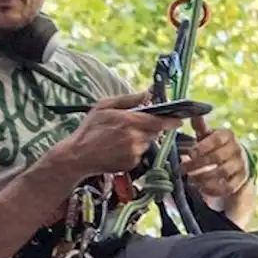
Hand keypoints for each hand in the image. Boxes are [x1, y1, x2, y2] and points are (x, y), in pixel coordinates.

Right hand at [56, 91, 181, 175]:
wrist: (78, 156)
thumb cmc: (89, 129)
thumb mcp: (104, 106)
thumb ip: (129, 99)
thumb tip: (147, 93)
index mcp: (129, 121)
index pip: (159, 121)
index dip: (171, 120)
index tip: (179, 119)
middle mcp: (135, 138)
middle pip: (155, 131)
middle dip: (150, 127)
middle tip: (134, 125)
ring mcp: (134, 153)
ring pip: (147, 142)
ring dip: (141, 138)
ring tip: (120, 138)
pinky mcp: (132, 164)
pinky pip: (139, 154)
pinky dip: (134, 150)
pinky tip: (118, 148)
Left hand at [180, 115, 249, 199]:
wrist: (236, 162)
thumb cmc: (216, 146)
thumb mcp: (208, 135)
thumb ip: (200, 126)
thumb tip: (192, 112)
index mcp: (227, 135)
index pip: (216, 139)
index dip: (202, 147)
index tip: (189, 153)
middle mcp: (236, 149)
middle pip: (217, 157)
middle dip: (197, 164)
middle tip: (182, 169)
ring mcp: (240, 165)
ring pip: (222, 172)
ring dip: (203, 177)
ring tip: (190, 180)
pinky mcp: (241, 180)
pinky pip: (228, 187)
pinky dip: (213, 189)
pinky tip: (201, 188)